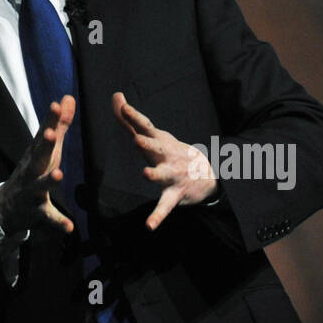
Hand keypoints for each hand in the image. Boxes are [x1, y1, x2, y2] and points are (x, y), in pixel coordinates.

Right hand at [0, 95, 76, 235]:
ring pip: (39, 185)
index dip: (50, 120)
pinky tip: (70, 227)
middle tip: (50, 134)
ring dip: (48, 180)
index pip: (43, 133)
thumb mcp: (44, 147)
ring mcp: (32, 190)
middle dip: (44, 145)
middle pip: (38, 156)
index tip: (56, 105)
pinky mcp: (36, 211)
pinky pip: (48, 217)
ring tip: (59, 175)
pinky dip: (58, 222)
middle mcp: (32, 170)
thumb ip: (59, 124)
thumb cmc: (32, 171)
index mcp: (36, 153)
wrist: (7, 205)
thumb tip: (68, 98)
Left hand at [113, 92, 216, 229]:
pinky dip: (157, 216)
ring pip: (163, 175)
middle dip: (147, 143)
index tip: (123, 106)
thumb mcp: (154, 135)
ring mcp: (172, 175)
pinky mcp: (175, 195)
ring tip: (146, 174)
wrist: (206, 175)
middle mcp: (167, 156)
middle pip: (156, 148)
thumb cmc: (171, 152)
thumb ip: (131, 119)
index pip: (146, 127)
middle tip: (137, 139)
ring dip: (155, 175)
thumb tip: (116, 96)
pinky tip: (149, 226)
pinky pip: (165, 206)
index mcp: (160, 142)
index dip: (134, 117)